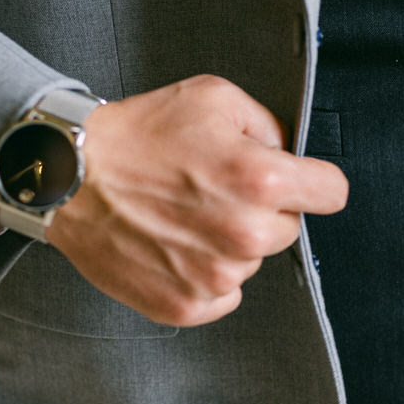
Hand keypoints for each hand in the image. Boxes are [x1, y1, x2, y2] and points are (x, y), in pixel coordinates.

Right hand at [46, 74, 348, 326]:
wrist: (70, 175)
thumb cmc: (137, 134)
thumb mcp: (214, 98)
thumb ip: (267, 125)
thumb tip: (287, 153)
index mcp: (260, 180)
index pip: (332, 193)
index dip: (314, 182)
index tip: (300, 182)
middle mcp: (243, 234)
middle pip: (287, 229)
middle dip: (262, 209)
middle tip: (214, 189)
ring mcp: (214, 275)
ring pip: (250, 261)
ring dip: (229, 242)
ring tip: (183, 213)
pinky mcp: (185, 305)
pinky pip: (221, 294)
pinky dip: (202, 273)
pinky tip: (173, 243)